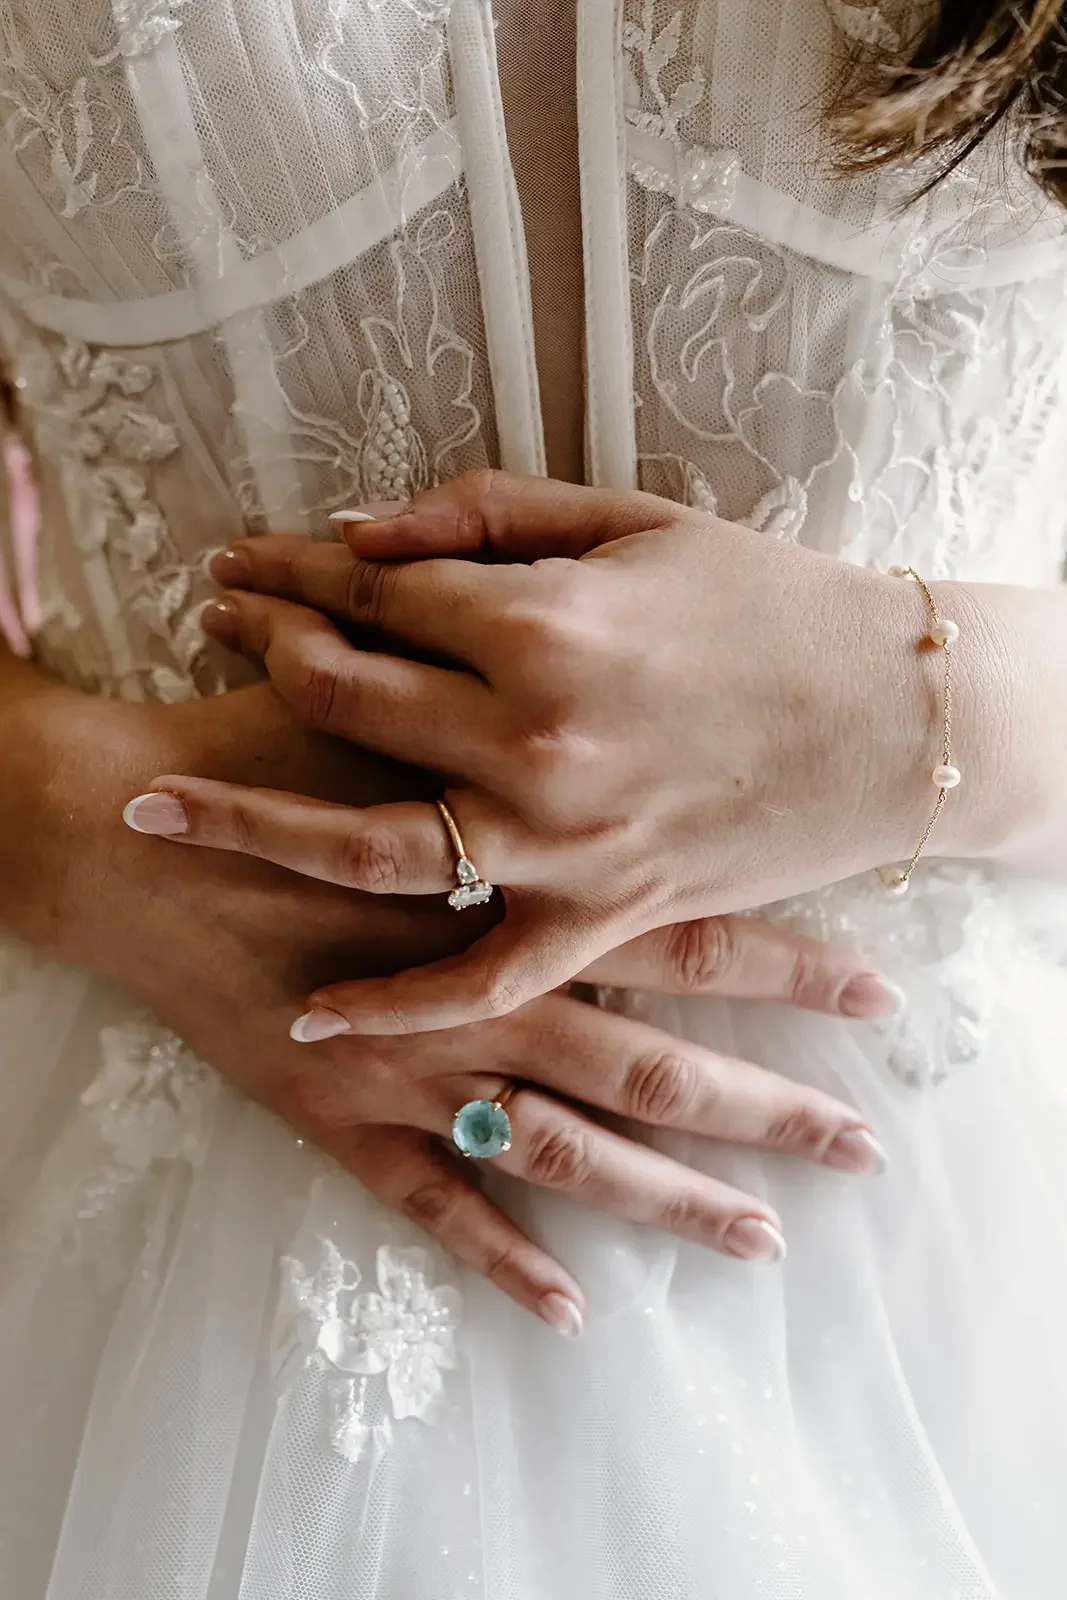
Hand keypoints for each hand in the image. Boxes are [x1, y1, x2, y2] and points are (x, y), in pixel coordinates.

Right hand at [5, 674, 890, 1326]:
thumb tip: (611, 691)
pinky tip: (570, 1308)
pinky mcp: (345, 1122)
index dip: (786, 966)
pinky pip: (435, 1209)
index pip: (684, 936)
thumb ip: (506, 702)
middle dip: (769, 1110)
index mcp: (514, 888)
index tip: (879, 996)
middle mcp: (487, 993)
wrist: (132, 839)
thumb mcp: (407, 698)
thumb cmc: (266, 753)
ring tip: (761, 1238)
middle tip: (861, 1147)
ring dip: (670, 1200)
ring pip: (569, 1154)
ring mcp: (417, 1073)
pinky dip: (501, 1259)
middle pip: (657, 1068)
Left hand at [182, 470, 979, 1034]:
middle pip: (343, 699)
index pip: (371, 595)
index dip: (289, 574)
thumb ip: (487, 518)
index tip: (234, 565)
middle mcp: (535, 739)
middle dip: (257, 650)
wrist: (894, 717)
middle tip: (203, 628)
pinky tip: (311, 1016)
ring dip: (249, 824)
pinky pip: (478, 980)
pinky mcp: (602, 918)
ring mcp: (562, 843)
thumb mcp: (636, 527)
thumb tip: (355, 534)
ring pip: (367, 849)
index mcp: (546, 626)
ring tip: (157, 811)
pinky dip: (395, 1008)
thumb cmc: (770, 605)